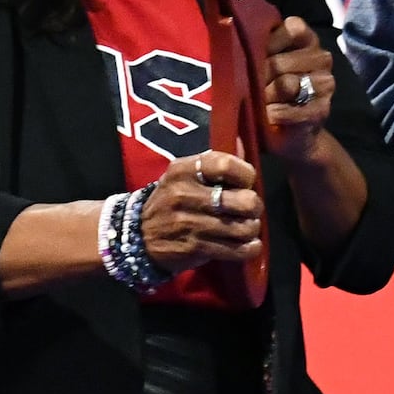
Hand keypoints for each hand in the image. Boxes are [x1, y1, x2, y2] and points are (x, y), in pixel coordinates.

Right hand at [143, 149, 266, 270]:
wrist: (139, 236)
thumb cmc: (171, 200)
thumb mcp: (183, 175)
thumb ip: (214, 161)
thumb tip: (241, 143)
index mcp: (183, 170)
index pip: (226, 166)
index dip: (245, 175)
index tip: (246, 182)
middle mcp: (185, 195)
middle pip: (243, 200)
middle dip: (254, 206)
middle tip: (250, 209)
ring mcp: (190, 223)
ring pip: (243, 228)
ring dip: (251, 229)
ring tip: (247, 227)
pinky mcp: (195, 248)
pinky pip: (236, 250)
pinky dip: (248, 249)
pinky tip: (247, 245)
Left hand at [262, 14, 342, 158]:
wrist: (290, 134)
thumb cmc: (270, 90)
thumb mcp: (262, 62)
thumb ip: (257, 49)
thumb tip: (238, 47)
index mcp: (306, 38)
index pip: (291, 29)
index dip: (267, 45)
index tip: (253, 57)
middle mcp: (321, 57)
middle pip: (280, 62)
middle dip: (260, 77)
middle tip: (251, 88)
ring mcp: (325, 84)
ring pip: (287, 84)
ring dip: (266, 97)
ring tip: (261, 102)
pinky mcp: (322, 110)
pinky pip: (290, 109)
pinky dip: (274, 114)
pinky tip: (270, 117)